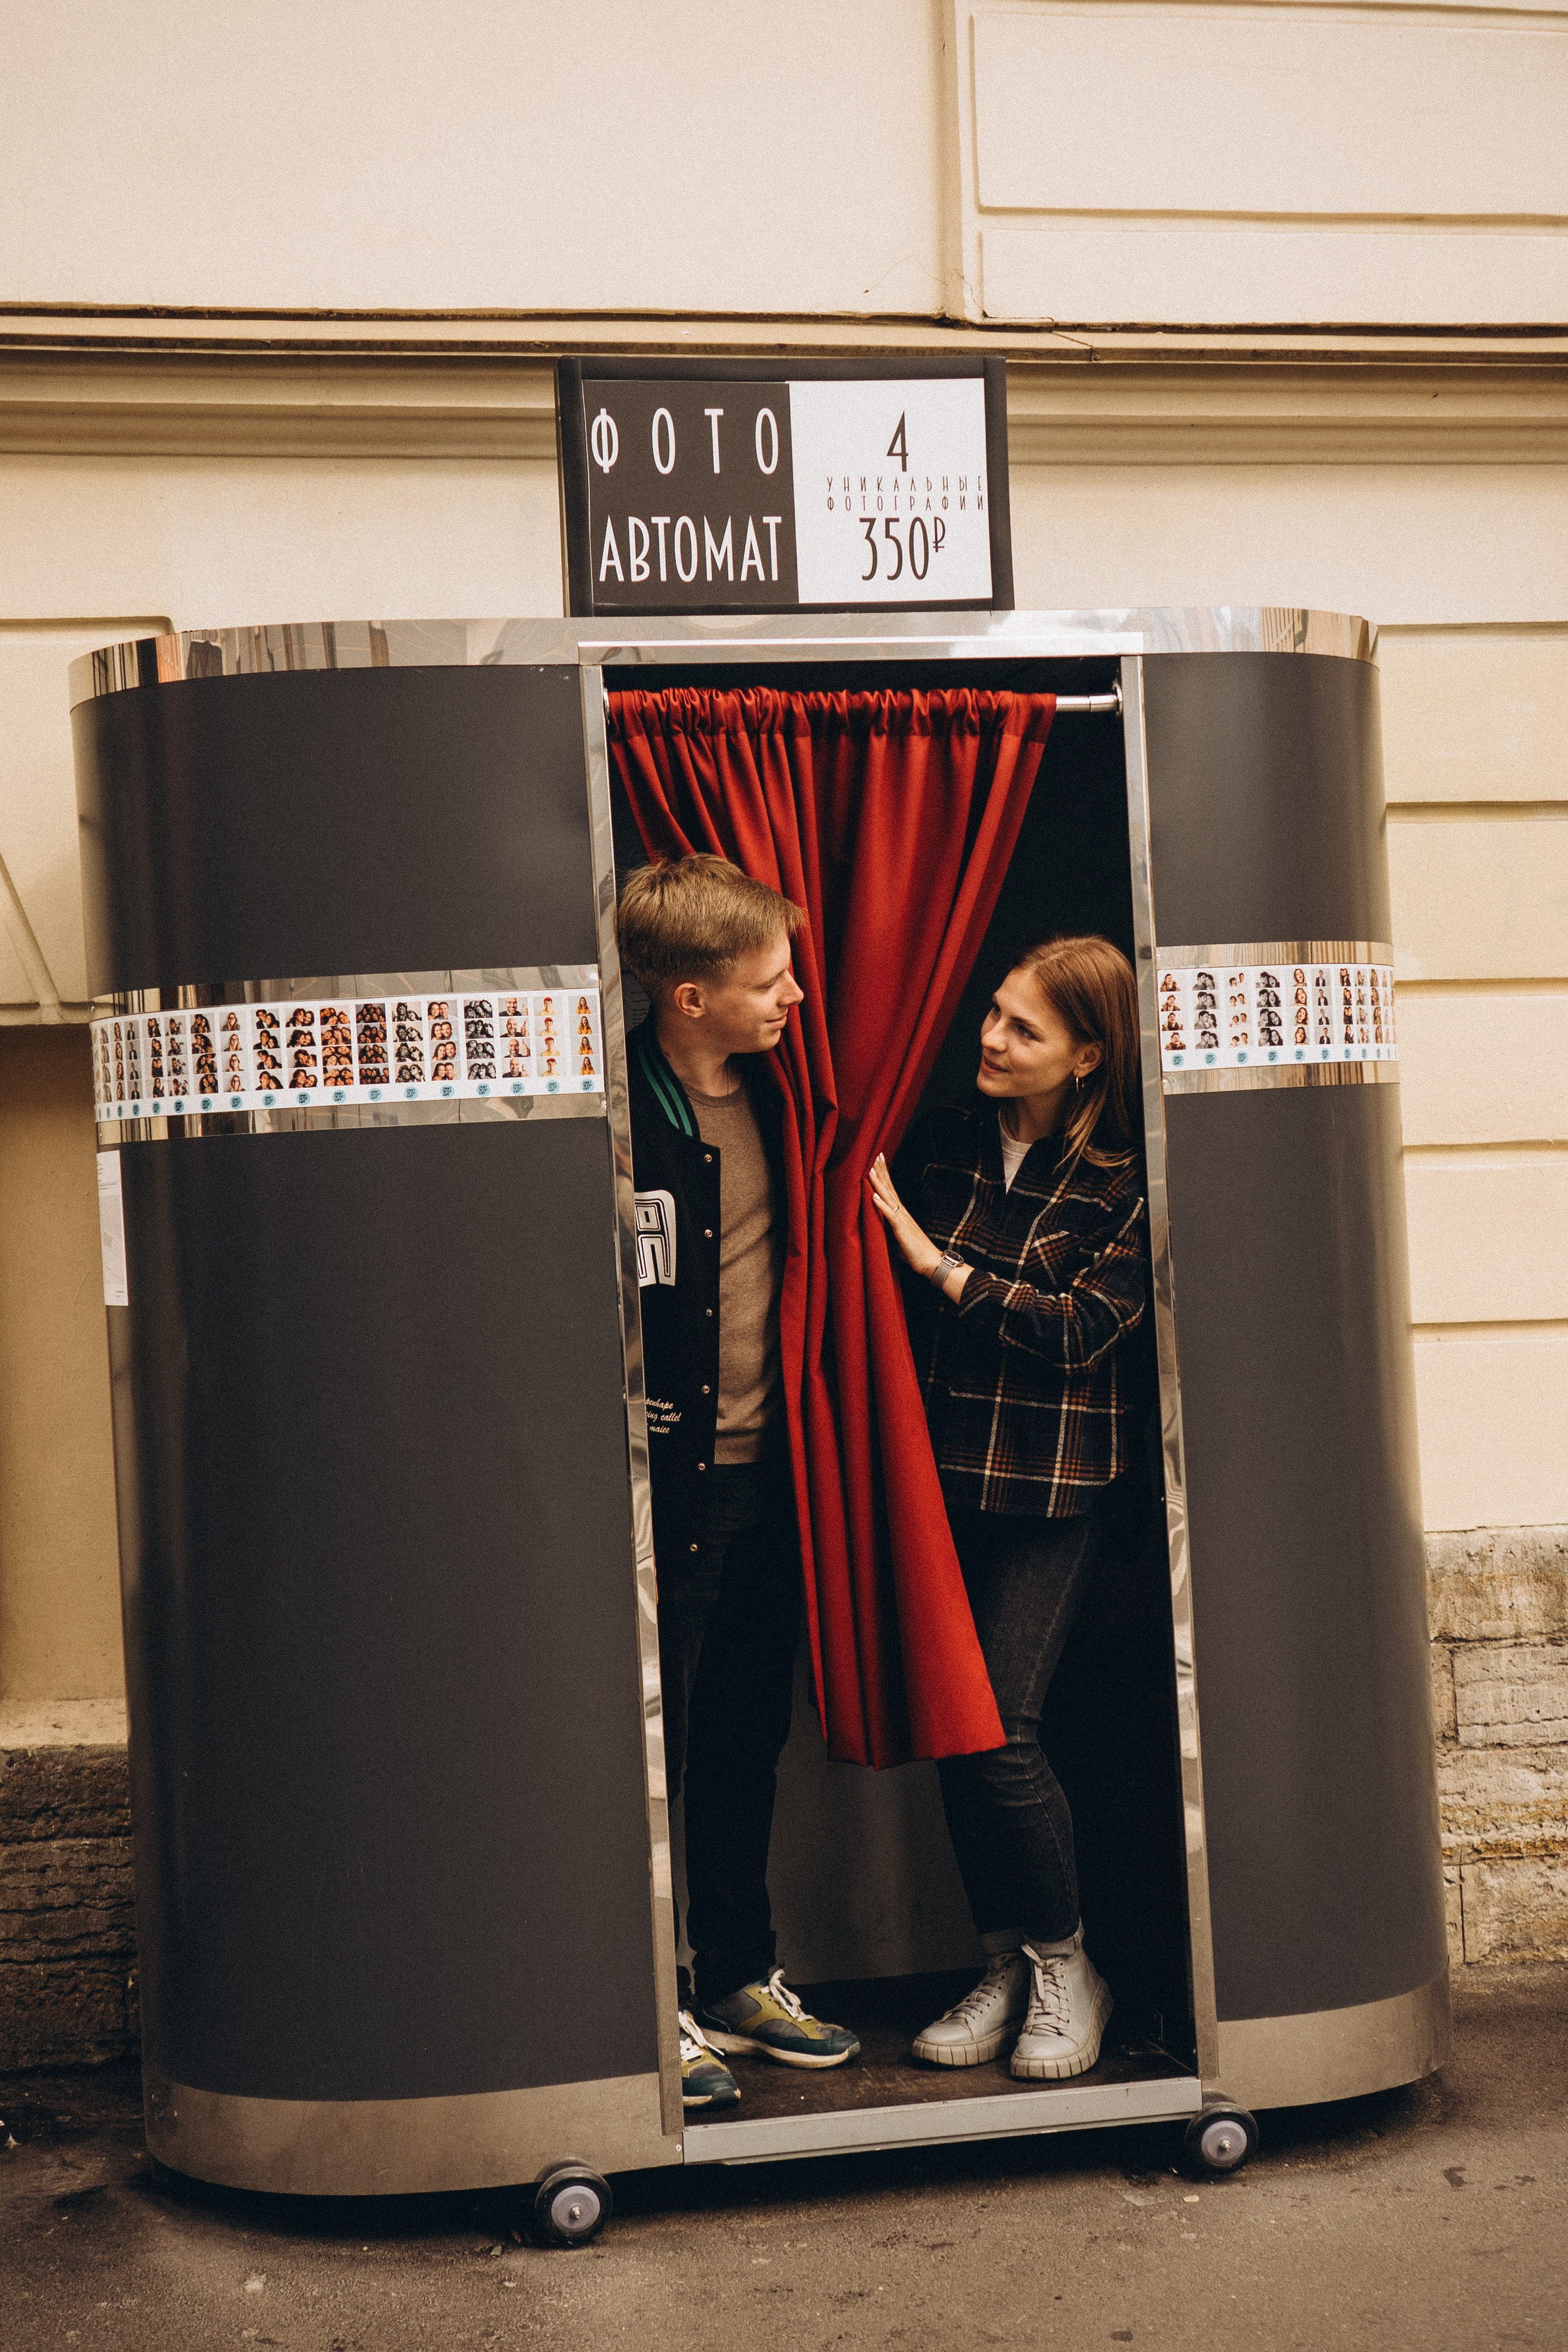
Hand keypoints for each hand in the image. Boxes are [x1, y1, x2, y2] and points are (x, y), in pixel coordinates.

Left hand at [868, 1154, 942, 1280]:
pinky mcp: (902, 1230)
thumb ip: (889, 1230)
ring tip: (871, 1169)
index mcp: (900, 1214)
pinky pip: (890, 1216)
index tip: (878, 1162)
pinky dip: (881, 1205)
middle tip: (875, 1155)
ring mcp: (902, 1220)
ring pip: (888, 1197)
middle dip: (882, 1172)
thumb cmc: (915, 1253)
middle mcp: (901, 1213)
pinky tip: (874, 1196)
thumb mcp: (898, 1239)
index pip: (890, 1191)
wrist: (931, 1263)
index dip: (884, 1176)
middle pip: (889, 1188)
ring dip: (879, 1183)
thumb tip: (879, 1228)